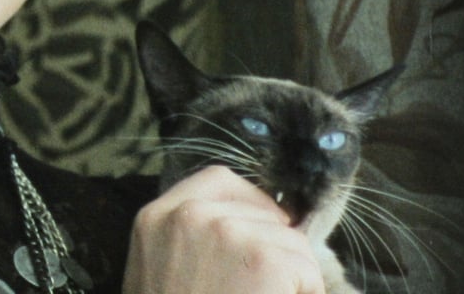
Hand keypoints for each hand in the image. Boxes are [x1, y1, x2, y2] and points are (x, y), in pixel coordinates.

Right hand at [122, 166, 325, 293]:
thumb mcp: (158, 273)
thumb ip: (186, 242)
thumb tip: (242, 230)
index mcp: (156, 218)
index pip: (217, 181)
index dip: (249, 204)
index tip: (260, 231)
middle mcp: (190, 214)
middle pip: (262, 210)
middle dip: (274, 246)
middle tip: (259, 289)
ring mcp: (228, 232)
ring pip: (291, 240)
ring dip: (289, 276)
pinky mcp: (266, 257)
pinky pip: (307, 267)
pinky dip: (304, 293)